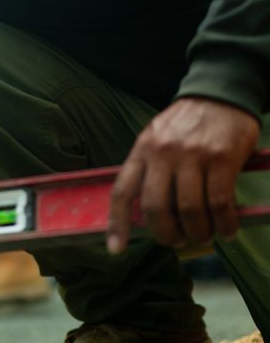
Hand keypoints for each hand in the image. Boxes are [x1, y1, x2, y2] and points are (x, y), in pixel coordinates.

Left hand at [108, 97, 259, 253]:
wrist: (221, 92)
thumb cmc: (187, 122)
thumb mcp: (156, 138)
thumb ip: (149, 169)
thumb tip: (144, 213)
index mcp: (142, 149)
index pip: (122, 191)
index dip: (117, 224)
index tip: (115, 249)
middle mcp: (163, 153)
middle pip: (155, 207)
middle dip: (165, 234)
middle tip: (176, 240)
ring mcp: (192, 155)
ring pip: (189, 210)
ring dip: (198, 232)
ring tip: (204, 235)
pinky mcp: (221, 158)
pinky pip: (220, 202)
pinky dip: (224, 224)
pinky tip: (227, 229)